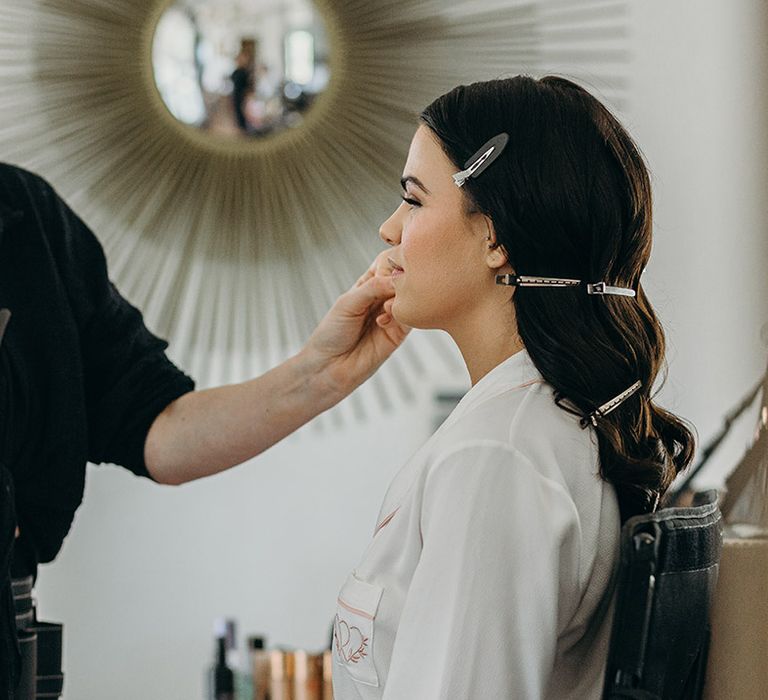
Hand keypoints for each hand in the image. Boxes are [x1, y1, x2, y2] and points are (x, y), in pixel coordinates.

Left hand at [302, 250, 409, 396]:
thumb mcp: (348, 302)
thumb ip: (373, 287)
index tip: (396, 262)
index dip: (395, 259)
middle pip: (403, 279)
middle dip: (401, 279)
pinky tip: (382, 321)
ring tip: (383, 309)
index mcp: (368, 284)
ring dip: (399, 299)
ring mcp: (392, 315)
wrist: (328, 367)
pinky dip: (400, 315)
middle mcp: (383, 297)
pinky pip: (411, 318)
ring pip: (410, 298)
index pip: (389, 262)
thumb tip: (398, 277)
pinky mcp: (398, 334)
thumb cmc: (331, 333)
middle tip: (394, 285)